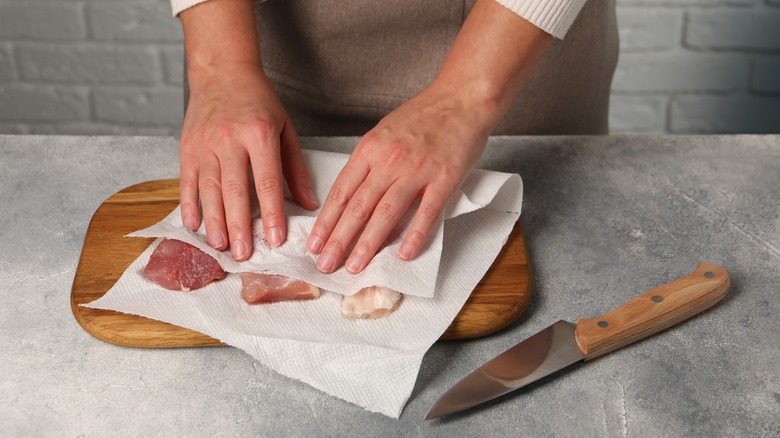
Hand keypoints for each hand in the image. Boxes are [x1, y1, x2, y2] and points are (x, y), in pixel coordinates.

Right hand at [179, 61, 317, 260]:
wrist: (222, 71)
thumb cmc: (259, 102)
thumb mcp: (285, 128)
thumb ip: (295, 168)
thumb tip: (309, 205)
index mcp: (259, 135)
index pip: (268, 181)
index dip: (272, 213)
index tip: (276, 239)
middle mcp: (230, 140)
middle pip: (234, 190)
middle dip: (239, 226)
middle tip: (243, 254)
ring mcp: (205, 144)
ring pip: (208, 189)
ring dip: (214, 222)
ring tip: (221, 247)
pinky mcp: (187, 147)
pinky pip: (187, 181)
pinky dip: (189, 205)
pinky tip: (194, 226)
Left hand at [306, 82, 489, 273]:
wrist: (461, 98)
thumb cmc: (423, 116)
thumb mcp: (383, 132)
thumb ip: (368, 163)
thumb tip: (352, 196)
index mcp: (370, 149)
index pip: (341, 192)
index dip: (325, 222)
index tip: (314, 244)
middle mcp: (389, 160)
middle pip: (358, 206)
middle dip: (338, 240)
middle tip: (325, 264)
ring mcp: (417, 170)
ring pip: (386, 213)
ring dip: (367, 243)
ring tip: (354, 266)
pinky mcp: (444, 179)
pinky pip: (427, 212)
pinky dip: (415, 235)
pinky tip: (404, 254)